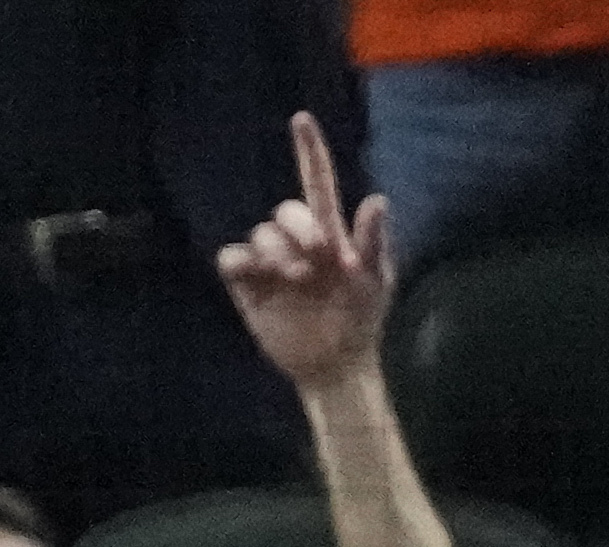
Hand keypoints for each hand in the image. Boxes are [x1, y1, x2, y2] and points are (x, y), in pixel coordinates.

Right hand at [216, 111, 392, 397]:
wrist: (334, 363)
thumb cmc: (361, 319)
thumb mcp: (377, 281)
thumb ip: (374, 241)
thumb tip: (377, 199)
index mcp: (331, 233)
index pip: (317, 183)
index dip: (309, 151)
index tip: (300, 120)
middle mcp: (298, 242)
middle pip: (286, 211)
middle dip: (299, 228)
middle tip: (317, 258)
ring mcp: (271, 264)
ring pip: (260, 234)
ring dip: (276, 252)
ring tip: (294, 281)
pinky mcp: (247, 286)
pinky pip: (231, 258)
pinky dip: (241, 262)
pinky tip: (259, 278)